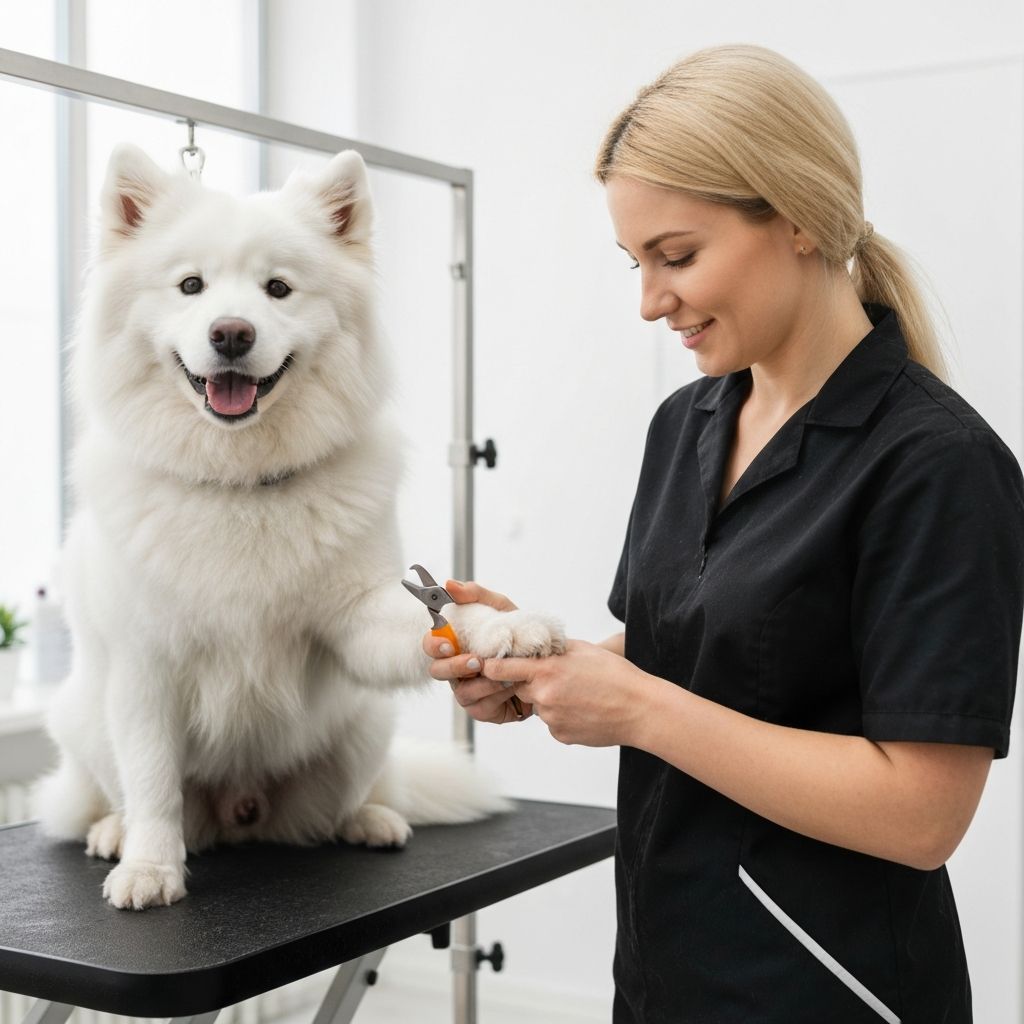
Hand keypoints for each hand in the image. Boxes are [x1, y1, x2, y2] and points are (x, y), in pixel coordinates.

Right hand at [423, 580, 532, 724]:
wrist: (547, 662)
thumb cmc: (518, 635)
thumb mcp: (501, 608)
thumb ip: (476, 594)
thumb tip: (450, 585)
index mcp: (457, 645)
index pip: (431, 644)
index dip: (434, 644)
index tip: (447, 643)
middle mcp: (457, 669)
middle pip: (437, 671)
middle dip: (454, 666)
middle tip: (475, 660)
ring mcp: (468, 689)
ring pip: (461, 692)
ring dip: (483, 682)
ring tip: (505, 674)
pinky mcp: (483, 708)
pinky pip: (480, 706)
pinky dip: (496, 695)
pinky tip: (510, 687)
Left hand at [483, 639, 651, 746]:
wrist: (639, 709)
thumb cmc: (615, 675)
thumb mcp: (582, 650)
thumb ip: (552, 650)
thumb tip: (533, 648)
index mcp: (547, 670)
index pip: (502, 668)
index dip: (492, 667)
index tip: (486, 666)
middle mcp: (544, 696)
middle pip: (521, 688)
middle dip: (532, 683)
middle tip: (560, 679)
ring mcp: (551, 719)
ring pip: (539, 707)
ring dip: (551, 700)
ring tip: (580, 695)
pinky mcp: (560, 735)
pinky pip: (552, 723)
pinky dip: (563, 717)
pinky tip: (585, 710)